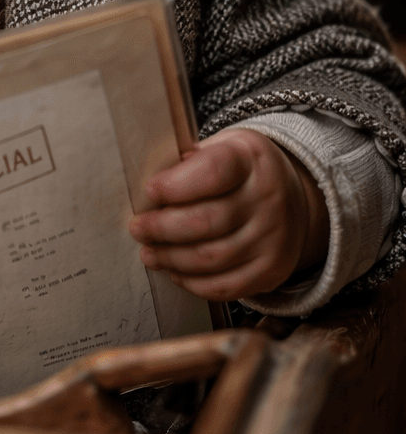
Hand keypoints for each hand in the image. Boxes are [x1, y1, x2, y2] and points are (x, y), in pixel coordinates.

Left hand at [128, 129, 329, 300]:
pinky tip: (175, 271)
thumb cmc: (243, 170)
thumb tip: (150, 186)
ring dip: (171, 258)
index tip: (149, 191)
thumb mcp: (224, 147)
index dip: (175, 185)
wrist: (296, 198)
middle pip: (207, 221)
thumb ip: (190, 161)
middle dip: (162, 228)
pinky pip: (226, 286)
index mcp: (251, 160)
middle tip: (138, 228)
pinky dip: (193, 283)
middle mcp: (268, 199)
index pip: (212, 173)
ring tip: (149, 252)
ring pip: (212, 258)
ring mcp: (273, 238)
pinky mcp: (272, 271)